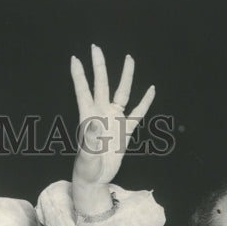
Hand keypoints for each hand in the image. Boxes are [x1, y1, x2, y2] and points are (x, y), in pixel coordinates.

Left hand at [70, 44, 154, 214]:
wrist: (96, 179)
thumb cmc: (87, 168)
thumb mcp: (88, 155)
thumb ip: (92, 140)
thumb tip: (95, 125)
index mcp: (88, 117)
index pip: (83, 91)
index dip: (79, 75)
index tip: (75, 58)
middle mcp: (101, 113)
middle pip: (102, 84)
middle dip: (99, 66)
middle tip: (95, 46)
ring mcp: (114, 119)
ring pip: (122, 92)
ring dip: (126, 77)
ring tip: (129, 58)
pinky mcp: (125, 130)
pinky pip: (137, 112)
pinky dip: (145, 102)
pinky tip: (151, 89)